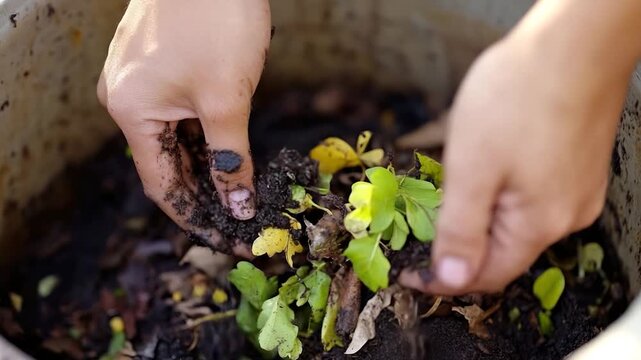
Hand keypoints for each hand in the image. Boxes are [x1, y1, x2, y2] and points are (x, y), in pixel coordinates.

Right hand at [97, 0, 270, 251]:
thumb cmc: (217, 22)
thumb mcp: (227, 100)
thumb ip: (232, 158)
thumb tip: (239, 205)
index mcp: (130, 111)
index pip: (161, 183)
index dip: (193, 215)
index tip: (222, 237)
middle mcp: (126, 99)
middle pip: (167, 163)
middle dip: (204, 193)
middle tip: (238, 218)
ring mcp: (141, 81)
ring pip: (176, 140)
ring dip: (206, 166)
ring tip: (238, 194)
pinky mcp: (160, 68)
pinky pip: (181, 116)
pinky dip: (204, 137)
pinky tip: (228, 155)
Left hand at [400, 22, 631, 293]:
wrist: (573, 43)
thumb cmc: (517, 98)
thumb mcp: (472, 168)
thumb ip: (461, 228)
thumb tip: (452, 278)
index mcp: (538, 224)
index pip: (484, 277)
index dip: (443, 280)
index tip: (409, 275)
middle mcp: (566, 216)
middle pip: (501, 251)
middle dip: (458, 244)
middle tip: (421, 228)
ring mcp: (577, 190)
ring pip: (514, 222)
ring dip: (478, 215)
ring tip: (449, 192)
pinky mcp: (577, 167)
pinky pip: (531, 196)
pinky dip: (499, 194)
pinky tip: (485, 170)